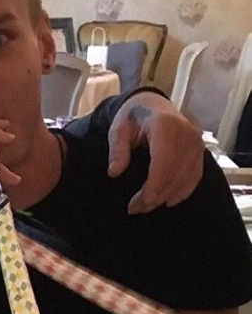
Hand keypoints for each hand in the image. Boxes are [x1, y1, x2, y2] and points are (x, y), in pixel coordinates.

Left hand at [107, 92, 203, 213]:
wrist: (152, 104)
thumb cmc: (133, 117)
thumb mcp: (118, 128)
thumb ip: (117, 149)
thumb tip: (114, 172)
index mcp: (165, 125)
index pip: (164, 160)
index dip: (155, 184)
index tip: (142, 202)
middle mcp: (187, 133)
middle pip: (174, 173)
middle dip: (155, 196)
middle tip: (134, 209)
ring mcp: (197, 143)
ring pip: (185, 178)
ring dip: (165, 197)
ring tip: (145, 206)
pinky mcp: (200, 151)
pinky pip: (194, 176)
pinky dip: (182, 192)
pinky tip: (167, 201)